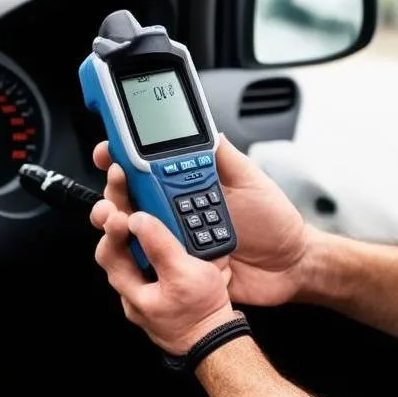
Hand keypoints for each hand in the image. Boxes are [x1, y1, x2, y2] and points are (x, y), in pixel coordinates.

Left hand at [90, 195, 237, 353]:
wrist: (216, 338)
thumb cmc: (199, 315)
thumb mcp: (182, 275)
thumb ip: (159, 246)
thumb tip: (138, 219)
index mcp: (131, 283)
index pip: (109, 246)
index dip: (111, 220)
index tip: (118, 199)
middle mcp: (132, 283)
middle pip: (117, 241)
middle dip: (118, 211)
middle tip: (122, 182)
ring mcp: (145, 282)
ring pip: (132, 246)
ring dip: (135, 220)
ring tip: (139, 195)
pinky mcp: (161, 280)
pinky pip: (150, 252)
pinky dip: (151, 233)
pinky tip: (161, 221)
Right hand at [92, 136, 308, 305]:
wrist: (290, 266)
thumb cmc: (275, 223)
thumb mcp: (252, 181)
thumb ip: (225, 157)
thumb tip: (204, 128)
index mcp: (189, 186)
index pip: (147, 168)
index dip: (123, 159)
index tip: (108, 151)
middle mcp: (176, 212)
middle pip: (131, 199)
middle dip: (113, 191)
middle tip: (113, 187)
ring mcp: (176, 240)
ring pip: (134, 230)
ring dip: (118, 221)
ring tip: (116, 218)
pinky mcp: (179, 268)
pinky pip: (152, 261)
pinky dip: (136, 254)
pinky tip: (130, 248)